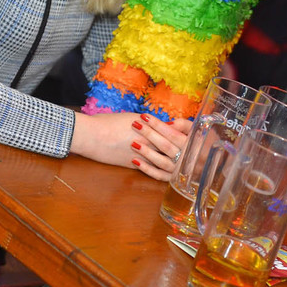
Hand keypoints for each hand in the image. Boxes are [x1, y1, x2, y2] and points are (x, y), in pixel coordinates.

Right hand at [69, 112, 189, 180]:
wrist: (92, 136)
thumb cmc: (109, 123)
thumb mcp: (132, 118)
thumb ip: (150, 123)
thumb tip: (162, 125)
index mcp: (148, 131)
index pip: (171, 134)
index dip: (182, 135)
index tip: (190, 135)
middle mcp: (147, 145)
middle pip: (170, 149)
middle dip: (182, 150)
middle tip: (194, 151)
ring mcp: (141, 157)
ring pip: (162, 161)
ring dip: (173, 161)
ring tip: (181, 160)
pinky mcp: (133, 166)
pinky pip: (151, 169)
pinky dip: (159, 167)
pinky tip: (165, 167)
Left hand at [130, 114, 191, 180]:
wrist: (205, 163)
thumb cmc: (197, 141)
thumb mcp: (194, 131)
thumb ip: (183, 125)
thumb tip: (168, 124)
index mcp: (193, 145)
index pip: (173, 134)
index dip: (158, 125)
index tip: (144, 116)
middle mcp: (187, 159)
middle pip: (166, 146)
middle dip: (149, 135)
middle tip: (134, 125)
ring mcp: (180, 171)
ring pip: (162, 162)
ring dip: (146, 152)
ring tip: (133, 143)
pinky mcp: (173, 179)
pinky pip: (159, 176)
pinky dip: (147, 169)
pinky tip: (134, 161)